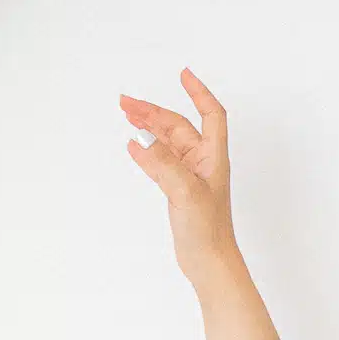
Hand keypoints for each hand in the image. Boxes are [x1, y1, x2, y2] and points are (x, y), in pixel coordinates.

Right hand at [120, 67, 236, 283]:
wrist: (210, 264)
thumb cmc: (208, 232)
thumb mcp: (186, 193)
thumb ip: (165, 164)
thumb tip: (142, 140)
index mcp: (212, 157)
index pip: (211, 114)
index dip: (199, 93)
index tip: (183, 75)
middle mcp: (203, 163)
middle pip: (178, 126)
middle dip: (153, 112)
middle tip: (126, 103)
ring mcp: (190, 177)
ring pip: (167, 143)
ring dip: (148, 128)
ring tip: (126, 114)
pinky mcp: (179, 192)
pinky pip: (160, 164)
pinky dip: (146, 153)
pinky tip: (133, 145)